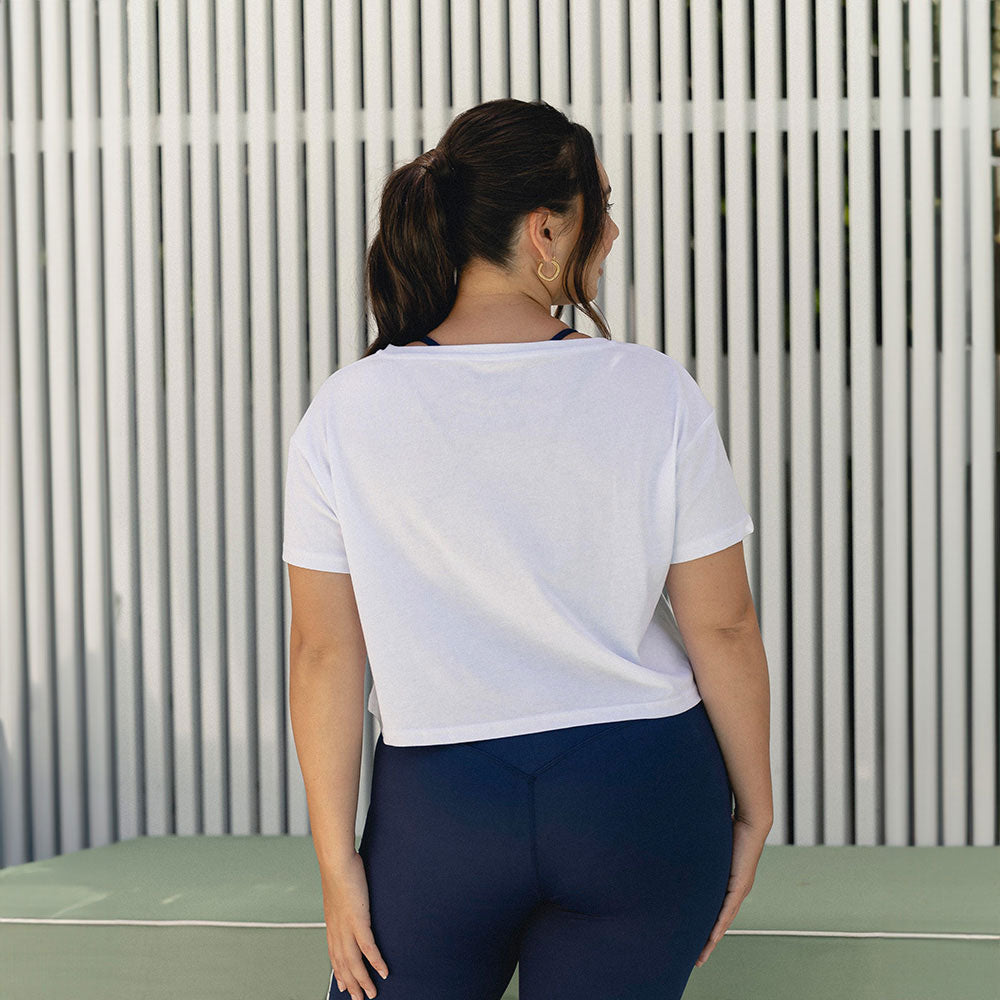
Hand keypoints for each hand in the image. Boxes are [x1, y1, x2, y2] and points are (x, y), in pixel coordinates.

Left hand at [321, 852, 388, 998]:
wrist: (336, 861)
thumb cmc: (340, 869)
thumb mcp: (339, 889)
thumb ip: (345, 900)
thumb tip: (351, 899)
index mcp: (332, 924)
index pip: (334, 955)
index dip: (339, 972)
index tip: (343, 985)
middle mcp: (337, 930)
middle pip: (343, 965)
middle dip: (351, 984)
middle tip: (359, 999)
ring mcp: (346, 927)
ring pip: (354, 962)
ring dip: (363, 980)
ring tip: (372, 993)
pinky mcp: (358, 920)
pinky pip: (367, 947)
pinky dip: (375, 961)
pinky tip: (383, 971)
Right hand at [695, 815, 769, 967]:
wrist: (751, 822)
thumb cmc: (731, 828)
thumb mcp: (710, 845)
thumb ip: (700, 851)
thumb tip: (681, 843)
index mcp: (729, 884)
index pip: (716, 912)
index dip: (707, 928)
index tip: (696, 941)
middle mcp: (735, 891)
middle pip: (720, 923)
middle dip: (708, 942)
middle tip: (698, 959)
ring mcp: (738, 890)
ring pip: (723, 922)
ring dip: (712, 940)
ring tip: (701, 955)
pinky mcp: (739, 886)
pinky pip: (727, 910)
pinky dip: (719, 925)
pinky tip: (712, 938)